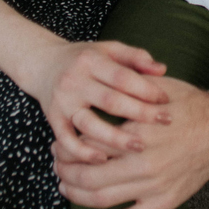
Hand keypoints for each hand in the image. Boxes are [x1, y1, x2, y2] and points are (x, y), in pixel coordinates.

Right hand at [27, 40, 170, 162]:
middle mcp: (74, 81)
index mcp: (91, 61)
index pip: (123, 77)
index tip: (166, 101)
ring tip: (139, 146)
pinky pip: (66, 140)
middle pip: (110, 101)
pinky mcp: (52, 119)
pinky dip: (82, 152)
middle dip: (140, 113)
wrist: (43, 64)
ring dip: (115, 138)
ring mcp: (62, 102)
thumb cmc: (85, 58)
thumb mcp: (109, 49)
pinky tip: (102, 159)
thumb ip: (136, 57)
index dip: (147, 89)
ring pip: (89, 124)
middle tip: (165, 121)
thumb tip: (162, 69)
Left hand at [55, 78, 208, 208]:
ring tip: (65, 187)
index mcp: (137, 132)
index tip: (59, 145)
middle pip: (87, 174)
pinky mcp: (163, 202)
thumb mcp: (159, 90)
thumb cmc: (191, 105)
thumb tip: (97, 89)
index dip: (67, 146)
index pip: (88, 145)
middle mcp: (142, 162)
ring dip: (75, 195)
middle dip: (64, 171)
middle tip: (56, 165)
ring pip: (100, 199)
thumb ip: (128, 91)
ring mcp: (152, 185)